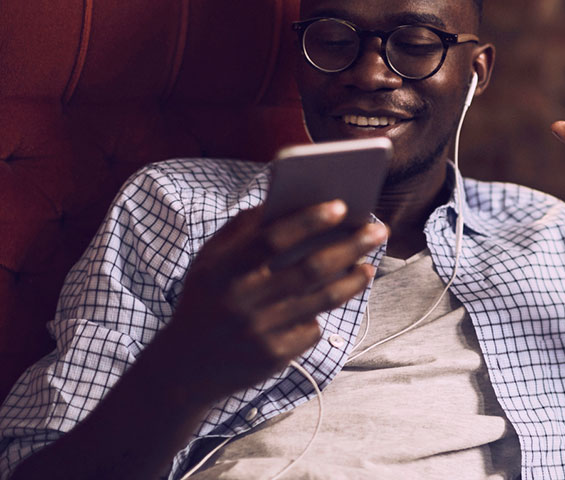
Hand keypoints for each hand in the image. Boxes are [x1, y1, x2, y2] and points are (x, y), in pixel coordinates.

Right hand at [156, 200, 386, 400]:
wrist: (184, 368)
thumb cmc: (208, 300)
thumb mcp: (210, 262)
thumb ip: (242, 229)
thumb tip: (285, 197)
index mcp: (223, 269)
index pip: (272, 238)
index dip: (308, 220)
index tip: (342, 206)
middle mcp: (242, 299)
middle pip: (310, 268)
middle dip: (350, 246)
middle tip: (379, 231)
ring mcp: (259, 330)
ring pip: (322, 300)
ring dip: (353, 281)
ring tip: (368, 267)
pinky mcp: (273, 357)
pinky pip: (312, 328)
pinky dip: (321, 315)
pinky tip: (327, 304)